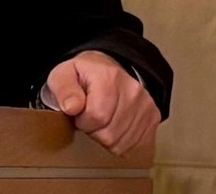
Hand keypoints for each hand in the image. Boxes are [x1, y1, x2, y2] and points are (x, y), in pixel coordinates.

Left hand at [46, 50, 160, 155]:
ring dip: (106, 138)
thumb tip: (72, 107)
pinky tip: (114, 127)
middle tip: (90, 117)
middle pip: (109, 134)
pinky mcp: (153, 117)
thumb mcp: (63, 76)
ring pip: (121, 143)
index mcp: (109, 77)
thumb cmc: (83, 76)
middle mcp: (132, 90)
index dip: (82, 121)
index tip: (80, 113)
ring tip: (101, 121)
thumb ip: (63, 90)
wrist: (106, 70)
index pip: (97, 116)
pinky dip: (120, 142)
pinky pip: (135, 145)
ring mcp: (145, 104)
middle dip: (93, 131)